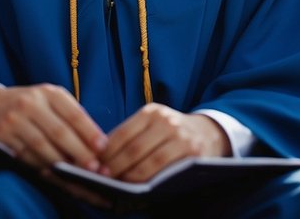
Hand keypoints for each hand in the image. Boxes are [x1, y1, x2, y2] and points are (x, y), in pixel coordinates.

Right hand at [0, 84, 106, 172]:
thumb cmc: (29, 104)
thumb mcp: (49, 100)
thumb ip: (70, 114)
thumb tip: (95, 140)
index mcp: (48, 93)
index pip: (73, 113)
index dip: (89, 132)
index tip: (103, 147)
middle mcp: (31, 103)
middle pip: (60, 132)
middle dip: (79, 152)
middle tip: (93, 167)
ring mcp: (14, 120)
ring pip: (43, 147)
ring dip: (61, 163)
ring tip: (76, 173)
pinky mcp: (2, 136)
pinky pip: (26, 156)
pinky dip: (41, 165)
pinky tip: (53, 172)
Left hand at [99, 104, 229, 182]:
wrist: (207, 132)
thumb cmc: (170, 133)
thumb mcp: (152, 125)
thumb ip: (131, 136)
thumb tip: (99, 157)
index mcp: (151, 112)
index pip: (122, 134)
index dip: (105, 153)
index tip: (92, 167)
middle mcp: (166, 121)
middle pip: (133, 149)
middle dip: (114, 167)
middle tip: (101, 180)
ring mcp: (180, 136)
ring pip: (148, 161)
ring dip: (129, 177)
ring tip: (117, 185)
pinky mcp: (191, 152)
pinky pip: (164, 170)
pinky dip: (148, 180)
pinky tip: (138, 186)